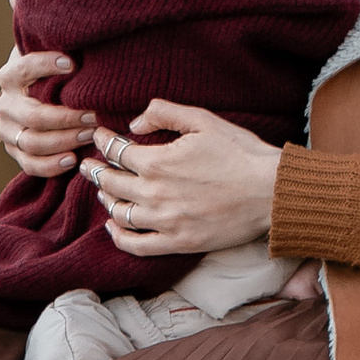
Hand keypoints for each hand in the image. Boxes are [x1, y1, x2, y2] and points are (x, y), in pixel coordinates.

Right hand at [0, 44, 91, 176]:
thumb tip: (46, 18)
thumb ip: (56, 45)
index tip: (73, 64)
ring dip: (64, 141)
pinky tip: (72, 159)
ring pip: (32, 142)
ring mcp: (7, 131)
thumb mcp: (50, 55)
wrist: (36, 95)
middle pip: (34, 116)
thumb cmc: (53, 74)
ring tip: (90, 135)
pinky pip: (30, 164)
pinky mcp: (14, 151)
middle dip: (67, 118)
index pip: (23, 69)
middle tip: (94, 115)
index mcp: (10, 77)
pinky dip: (51, 165)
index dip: (46, 66)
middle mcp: (5, 104)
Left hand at [83, 100, 282, 254]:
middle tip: (89, 165)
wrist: (271, 192)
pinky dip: (119, 236)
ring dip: (106, 200)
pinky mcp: (178, 242)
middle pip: (110, 183)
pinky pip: (136, 245)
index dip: (103, 141)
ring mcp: (165, 222)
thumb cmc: (241, 153)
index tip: (100, 137)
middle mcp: (154, 194)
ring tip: (103, 192)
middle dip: (95, 170)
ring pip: (119, 214)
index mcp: (157, 162)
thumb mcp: (203, 120)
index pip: (115, 151)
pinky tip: (113, 227)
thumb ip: (164, 113)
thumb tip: (134, 124)